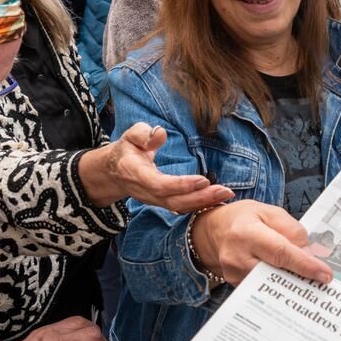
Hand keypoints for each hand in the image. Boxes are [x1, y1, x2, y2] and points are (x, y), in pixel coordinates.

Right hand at [79, 124, 233, 211]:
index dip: (181, 185)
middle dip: (200, 198)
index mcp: (136, 174)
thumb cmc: (127, 149)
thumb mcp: (130, 135)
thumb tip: (160, 133)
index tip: (204, 180)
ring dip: (203, 203)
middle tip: (224, 191)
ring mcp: (154, 200)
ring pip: (179, 207)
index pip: (160, 185)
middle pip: (174, 201)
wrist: (114, 171)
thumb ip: (143, 134)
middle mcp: (145, 192)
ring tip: (225, 195)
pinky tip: (217, 200)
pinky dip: (199, 205)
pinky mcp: (162, 202)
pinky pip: (181, 207)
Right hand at [191, 200, 332, 284]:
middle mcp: (237, 256)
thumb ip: (292, 230)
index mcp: (246, 232)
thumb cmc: (244, 219)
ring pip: (271, 284)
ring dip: (293, 283)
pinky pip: (264, 288)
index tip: (325, 275)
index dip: (305, 265)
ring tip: (310, 281)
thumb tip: (309, 254)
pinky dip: (280, 286)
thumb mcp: (269, 212)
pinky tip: (291, 283)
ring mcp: (234, 274)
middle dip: (302, 277)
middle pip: (277, 273)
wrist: (215, 231)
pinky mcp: (236, 285)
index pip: (280, 252)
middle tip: (323, 281)